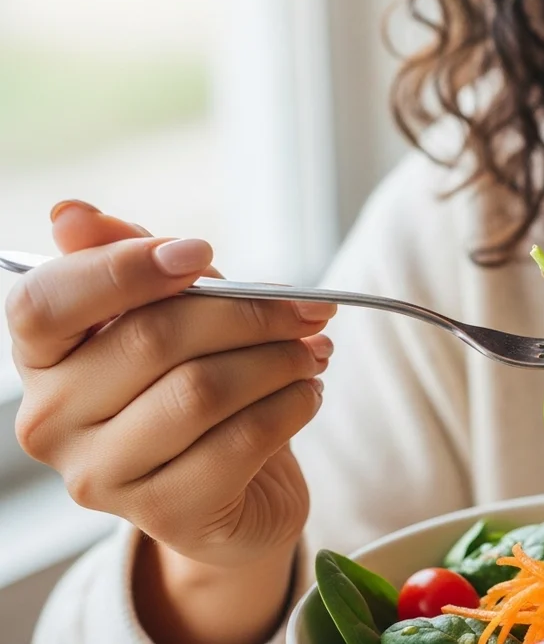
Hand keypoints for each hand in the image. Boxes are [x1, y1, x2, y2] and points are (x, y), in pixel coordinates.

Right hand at [8, 200, 335, 640]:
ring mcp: (102, 476)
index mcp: (43, 358)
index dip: (125, 268)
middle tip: (309, 309)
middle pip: (150, 338)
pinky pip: (240, 441)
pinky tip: (307, 394)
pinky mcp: (166, 515)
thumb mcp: (174, 312)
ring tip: (312, 351)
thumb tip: (72, 214)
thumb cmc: (198, 384)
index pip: (45, 302)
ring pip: (200, 390)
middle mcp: (52, 421)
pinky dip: (290, 406)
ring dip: (277, 360)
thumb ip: (132, 260)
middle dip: (248, 313)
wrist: (238, 494)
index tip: (202, 253)